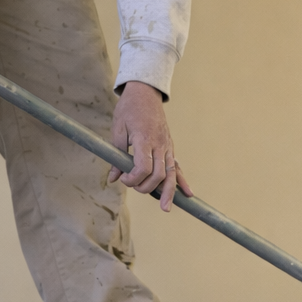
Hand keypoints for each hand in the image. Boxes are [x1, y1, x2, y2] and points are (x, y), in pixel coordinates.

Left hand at [108, 81, 192, 210]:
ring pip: (171, 174)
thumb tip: (113, 178)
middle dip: (146, 187)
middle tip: (133, 187)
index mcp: (145, 139)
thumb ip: (116, 156)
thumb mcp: (117, 130)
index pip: (144, 167)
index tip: (123, 179)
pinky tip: (188, 194)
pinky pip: (177, 167)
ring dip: (170, 192)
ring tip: (166, 208)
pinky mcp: (170, 147)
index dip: (133, 178)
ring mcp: (167, 146)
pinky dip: (182, 181)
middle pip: (159, 174)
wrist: (145, 93)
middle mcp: (160, 145)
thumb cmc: (128, 110)